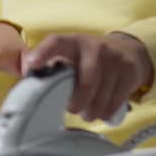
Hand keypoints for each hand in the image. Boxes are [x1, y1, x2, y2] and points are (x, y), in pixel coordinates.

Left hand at [22, 33, 153, 122]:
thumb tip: (26, 72)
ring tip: (87, 114)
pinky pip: (115, 101)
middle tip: (72, 110)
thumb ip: (51, 63)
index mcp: (73, 42)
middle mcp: (94, 47)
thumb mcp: (71, 54)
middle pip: (86, 81)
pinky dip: (105, 112)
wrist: (128, 51)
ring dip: (91, 112)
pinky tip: (101, 111)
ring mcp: (114, 59)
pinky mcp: (129, 72)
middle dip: (78, 102)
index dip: (43, 53)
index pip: (56, 43)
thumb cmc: (89, 58)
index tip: (32, 66)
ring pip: (101, 95)